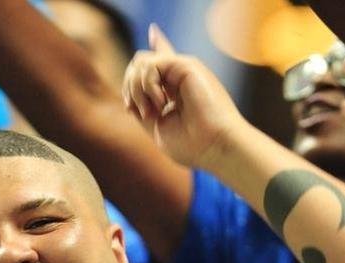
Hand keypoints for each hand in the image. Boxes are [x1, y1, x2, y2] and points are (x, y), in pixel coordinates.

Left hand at [122, 24, 246, 170]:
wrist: (215, 146)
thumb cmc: (191, 145)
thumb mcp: (157, 128)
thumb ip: (143, 109)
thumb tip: (130, 96)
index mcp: (174, 92)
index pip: (161, 64)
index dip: (156, 47)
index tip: (153, 34)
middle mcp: (179, 78)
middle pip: (140, 64)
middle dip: (129, 88)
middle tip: (137, 112)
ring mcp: (182, 70)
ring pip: (141, 62)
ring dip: (136, 89)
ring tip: (151, 112)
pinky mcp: (186, 65)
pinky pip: (151, 65)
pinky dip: (147, 85)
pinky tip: (161, 103)